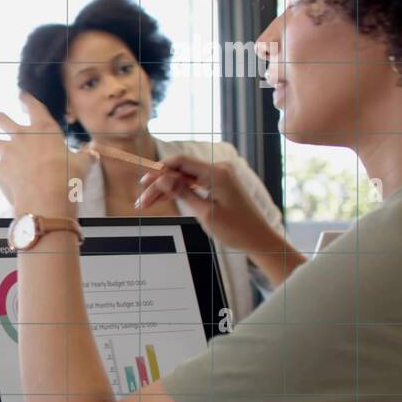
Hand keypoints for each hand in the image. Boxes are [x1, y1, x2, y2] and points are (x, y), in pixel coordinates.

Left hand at [0, 91, 88, 217]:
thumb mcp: (82, 164)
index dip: (26, 98)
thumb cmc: (68, 176)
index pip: (33, 107)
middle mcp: (22, 136)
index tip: (21, 94)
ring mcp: (8, 152)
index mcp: (43, 128)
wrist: (47, 196)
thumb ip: (85, 156)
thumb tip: (94, 152)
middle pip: (3, 120)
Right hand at [136, 154, 278, 254]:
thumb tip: (163, 178)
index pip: (180, 162)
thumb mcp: (205, 213)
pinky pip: (193, 184)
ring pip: (184, 179)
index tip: (144, 182)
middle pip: (179, 172)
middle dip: (159, 185)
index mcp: (217, 173)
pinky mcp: (218, 185)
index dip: (159, 170)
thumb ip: (183, 193)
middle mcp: (218, 170)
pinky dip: (179, 192)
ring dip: (166, 190)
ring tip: (147, 203)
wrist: (258, 239)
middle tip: (143, 200)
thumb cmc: (237, 229)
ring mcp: (219, 177)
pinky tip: (163, 199)